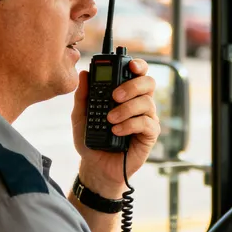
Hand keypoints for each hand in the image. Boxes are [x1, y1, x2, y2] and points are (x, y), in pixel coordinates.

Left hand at [72, 59, 160, 198]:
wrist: (96, 167)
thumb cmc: (91, 140)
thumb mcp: (81, 116)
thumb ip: (83, 96)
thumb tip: (84, 73)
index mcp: (126, 94)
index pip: (137, 73)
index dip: (137, 65)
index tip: (130, 65)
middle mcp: (139, 103)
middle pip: (148, 83)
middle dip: (132, 85)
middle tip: (114, 96)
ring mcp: (146, 118)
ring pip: (146, 102)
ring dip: (126, 109)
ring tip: (109, 119)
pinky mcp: (150, 134)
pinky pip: (146, 122)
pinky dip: (130, 124)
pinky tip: (116, 131)